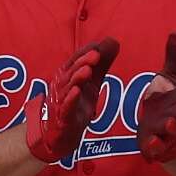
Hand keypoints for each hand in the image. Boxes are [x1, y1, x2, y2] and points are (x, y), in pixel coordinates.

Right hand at [24, 36, 120, 162]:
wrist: (61, 134)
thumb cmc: (75, 104)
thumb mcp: (92, 82)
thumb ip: (102, 64)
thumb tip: (114, 41)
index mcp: (68, 76)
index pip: (76, 60)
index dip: (86, 52)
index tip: (99, 45)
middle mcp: (62, 86)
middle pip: (71, 71)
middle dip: (82, 62)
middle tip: (96, 55)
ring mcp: (61, 102)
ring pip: (67, 87)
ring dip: (77, 78)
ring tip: (88, 70)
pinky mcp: (62, 118)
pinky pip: (65, 107)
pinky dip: (70, 99)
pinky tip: (76, 91)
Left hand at [136, 32, 175, 164]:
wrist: (163, 130)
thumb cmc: (170, 100)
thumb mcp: (173, 78)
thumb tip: (174, 33)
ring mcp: (170, 134)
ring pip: (172, 132)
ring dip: (171, 129)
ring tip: (168, 125)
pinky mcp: (157, 146)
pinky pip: (158, 148)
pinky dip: (155, 146)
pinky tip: (150, 143)